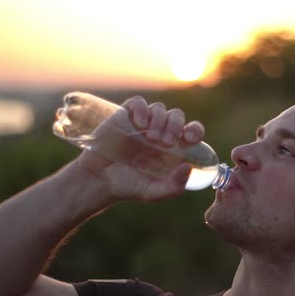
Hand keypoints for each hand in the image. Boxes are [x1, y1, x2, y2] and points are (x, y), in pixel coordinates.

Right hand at [73, 96, 204, 201]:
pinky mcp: (126, 116)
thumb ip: (174, 186)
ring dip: (159, 120)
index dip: (195, 130)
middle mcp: (161, 133)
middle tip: (166, 141)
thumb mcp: (154, 193)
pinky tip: (139, 124)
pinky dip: (142, 109)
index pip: (192, 132)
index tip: (189, 138)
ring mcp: (143, 123)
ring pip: (159, 108)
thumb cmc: (129, 187)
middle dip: (175, 125)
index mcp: (173, 149)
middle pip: (177, 116)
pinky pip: (139, 103)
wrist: (99, 179)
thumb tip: (189, 167)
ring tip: (150, 137)